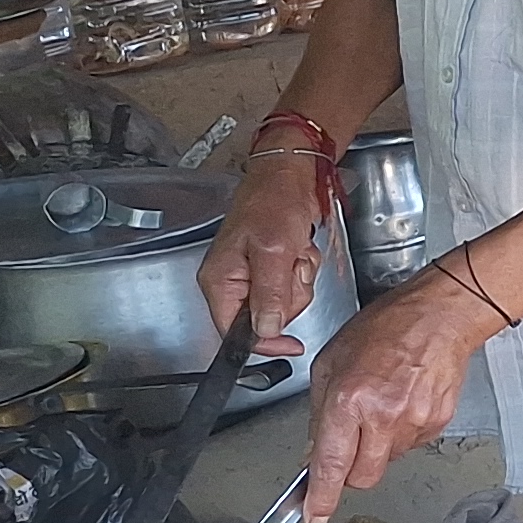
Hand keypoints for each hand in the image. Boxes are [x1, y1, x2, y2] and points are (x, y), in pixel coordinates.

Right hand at [198, 149, 332, 356]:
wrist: (290, 176)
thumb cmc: (273, 202)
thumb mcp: (273, 250)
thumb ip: (269, 293)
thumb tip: (266, 329)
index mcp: (220, 281)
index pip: (234, 332)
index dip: (264, 342)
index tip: (291, 346)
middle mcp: (232, 282)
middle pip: (265, 319)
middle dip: (288, 296)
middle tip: (291, 267)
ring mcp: (253, 275)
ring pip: (284, 303)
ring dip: (298, 280)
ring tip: (293, 253)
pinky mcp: (271, 268)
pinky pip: (293, 286)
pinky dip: (302, 270)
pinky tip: (298, 250)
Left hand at [295, 271, 499, 522]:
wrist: (440, 316)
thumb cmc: (385, 328)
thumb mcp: (331, 362)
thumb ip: (319, 412)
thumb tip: (316, 452)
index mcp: (349, 399)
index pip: (331, 463)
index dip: (320, 496)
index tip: (313, 516)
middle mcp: (383, 416)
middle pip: (363, 477)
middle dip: (350, 472)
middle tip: (350, 444)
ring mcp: (415, 422)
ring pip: (387, 461)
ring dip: (377, 447)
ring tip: (383, 405)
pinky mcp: (437, 422)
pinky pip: (412, 445)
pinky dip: (401, 433)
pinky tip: (403, 401)